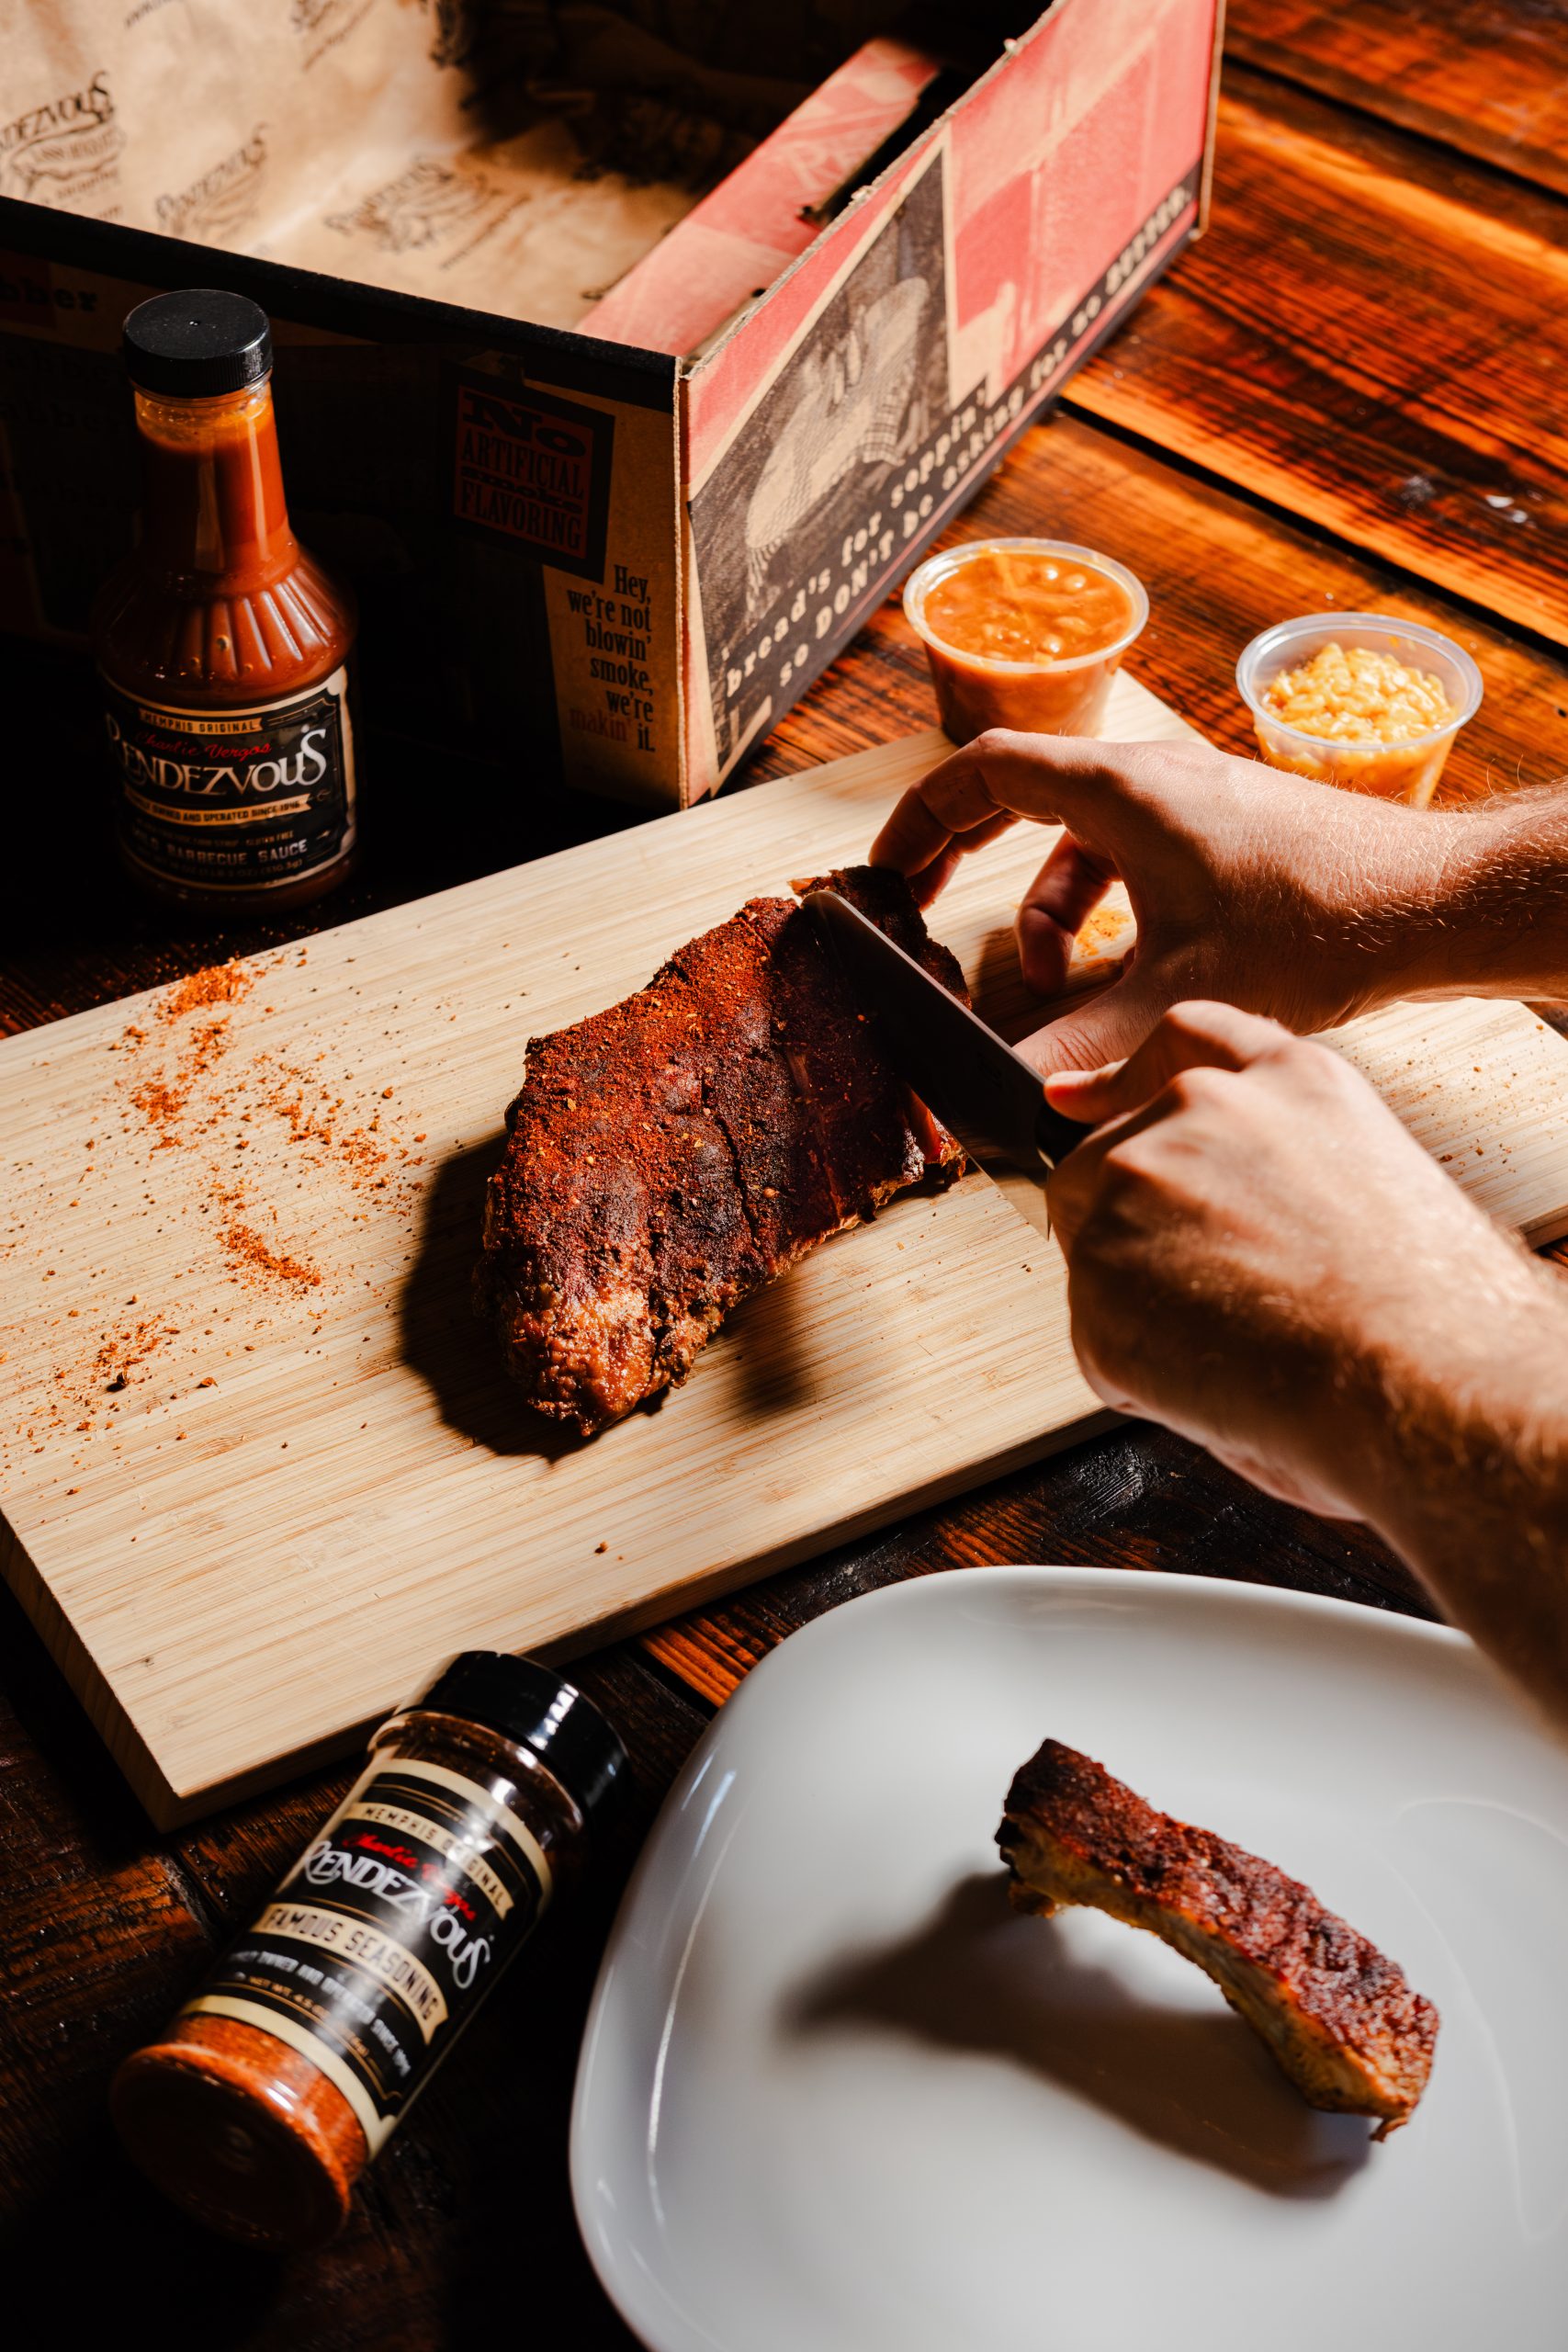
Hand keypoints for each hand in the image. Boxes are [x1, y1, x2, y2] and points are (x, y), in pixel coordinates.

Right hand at [870, 732, 1453, 1074]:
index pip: (981, 770)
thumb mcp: (1181, 996)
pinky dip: (1098, 910)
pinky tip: (1114, 974)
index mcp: (1119, 790)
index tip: (884, 870)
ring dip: (1042, 909)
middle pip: (1016, 792)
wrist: (1430, 902)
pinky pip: (1124, 858)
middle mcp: (1147, 779)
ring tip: (1042, 983)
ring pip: (1074, 840)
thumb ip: (1087, 1052)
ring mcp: (1185, 802)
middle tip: (915, 906)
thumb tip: (1016, 1096)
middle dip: (959, 852)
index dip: (919, 819)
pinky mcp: (1218, 833)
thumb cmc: (1320, 923)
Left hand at [1043, 1000, 1553, 1517]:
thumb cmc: (1434, 1314)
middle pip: (1108, 1157)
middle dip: (1136, 1228)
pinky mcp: (1098, 1266)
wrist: (1431, 1377)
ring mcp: (1139, 1177)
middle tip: (1213, 1301)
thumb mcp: (1374, 1180)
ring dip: (1142, 1304)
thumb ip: (1283, 1163)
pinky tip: (1220, 1384)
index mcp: (1288, 1078)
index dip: (1132, 1080)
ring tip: (1242, 1347)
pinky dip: (1140, 1376)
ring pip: (1094, 1250)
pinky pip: (1097, 1336)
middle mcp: (1201, 1106)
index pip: (1185, 1039)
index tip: (1090, 1099)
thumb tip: (1236, 1209)